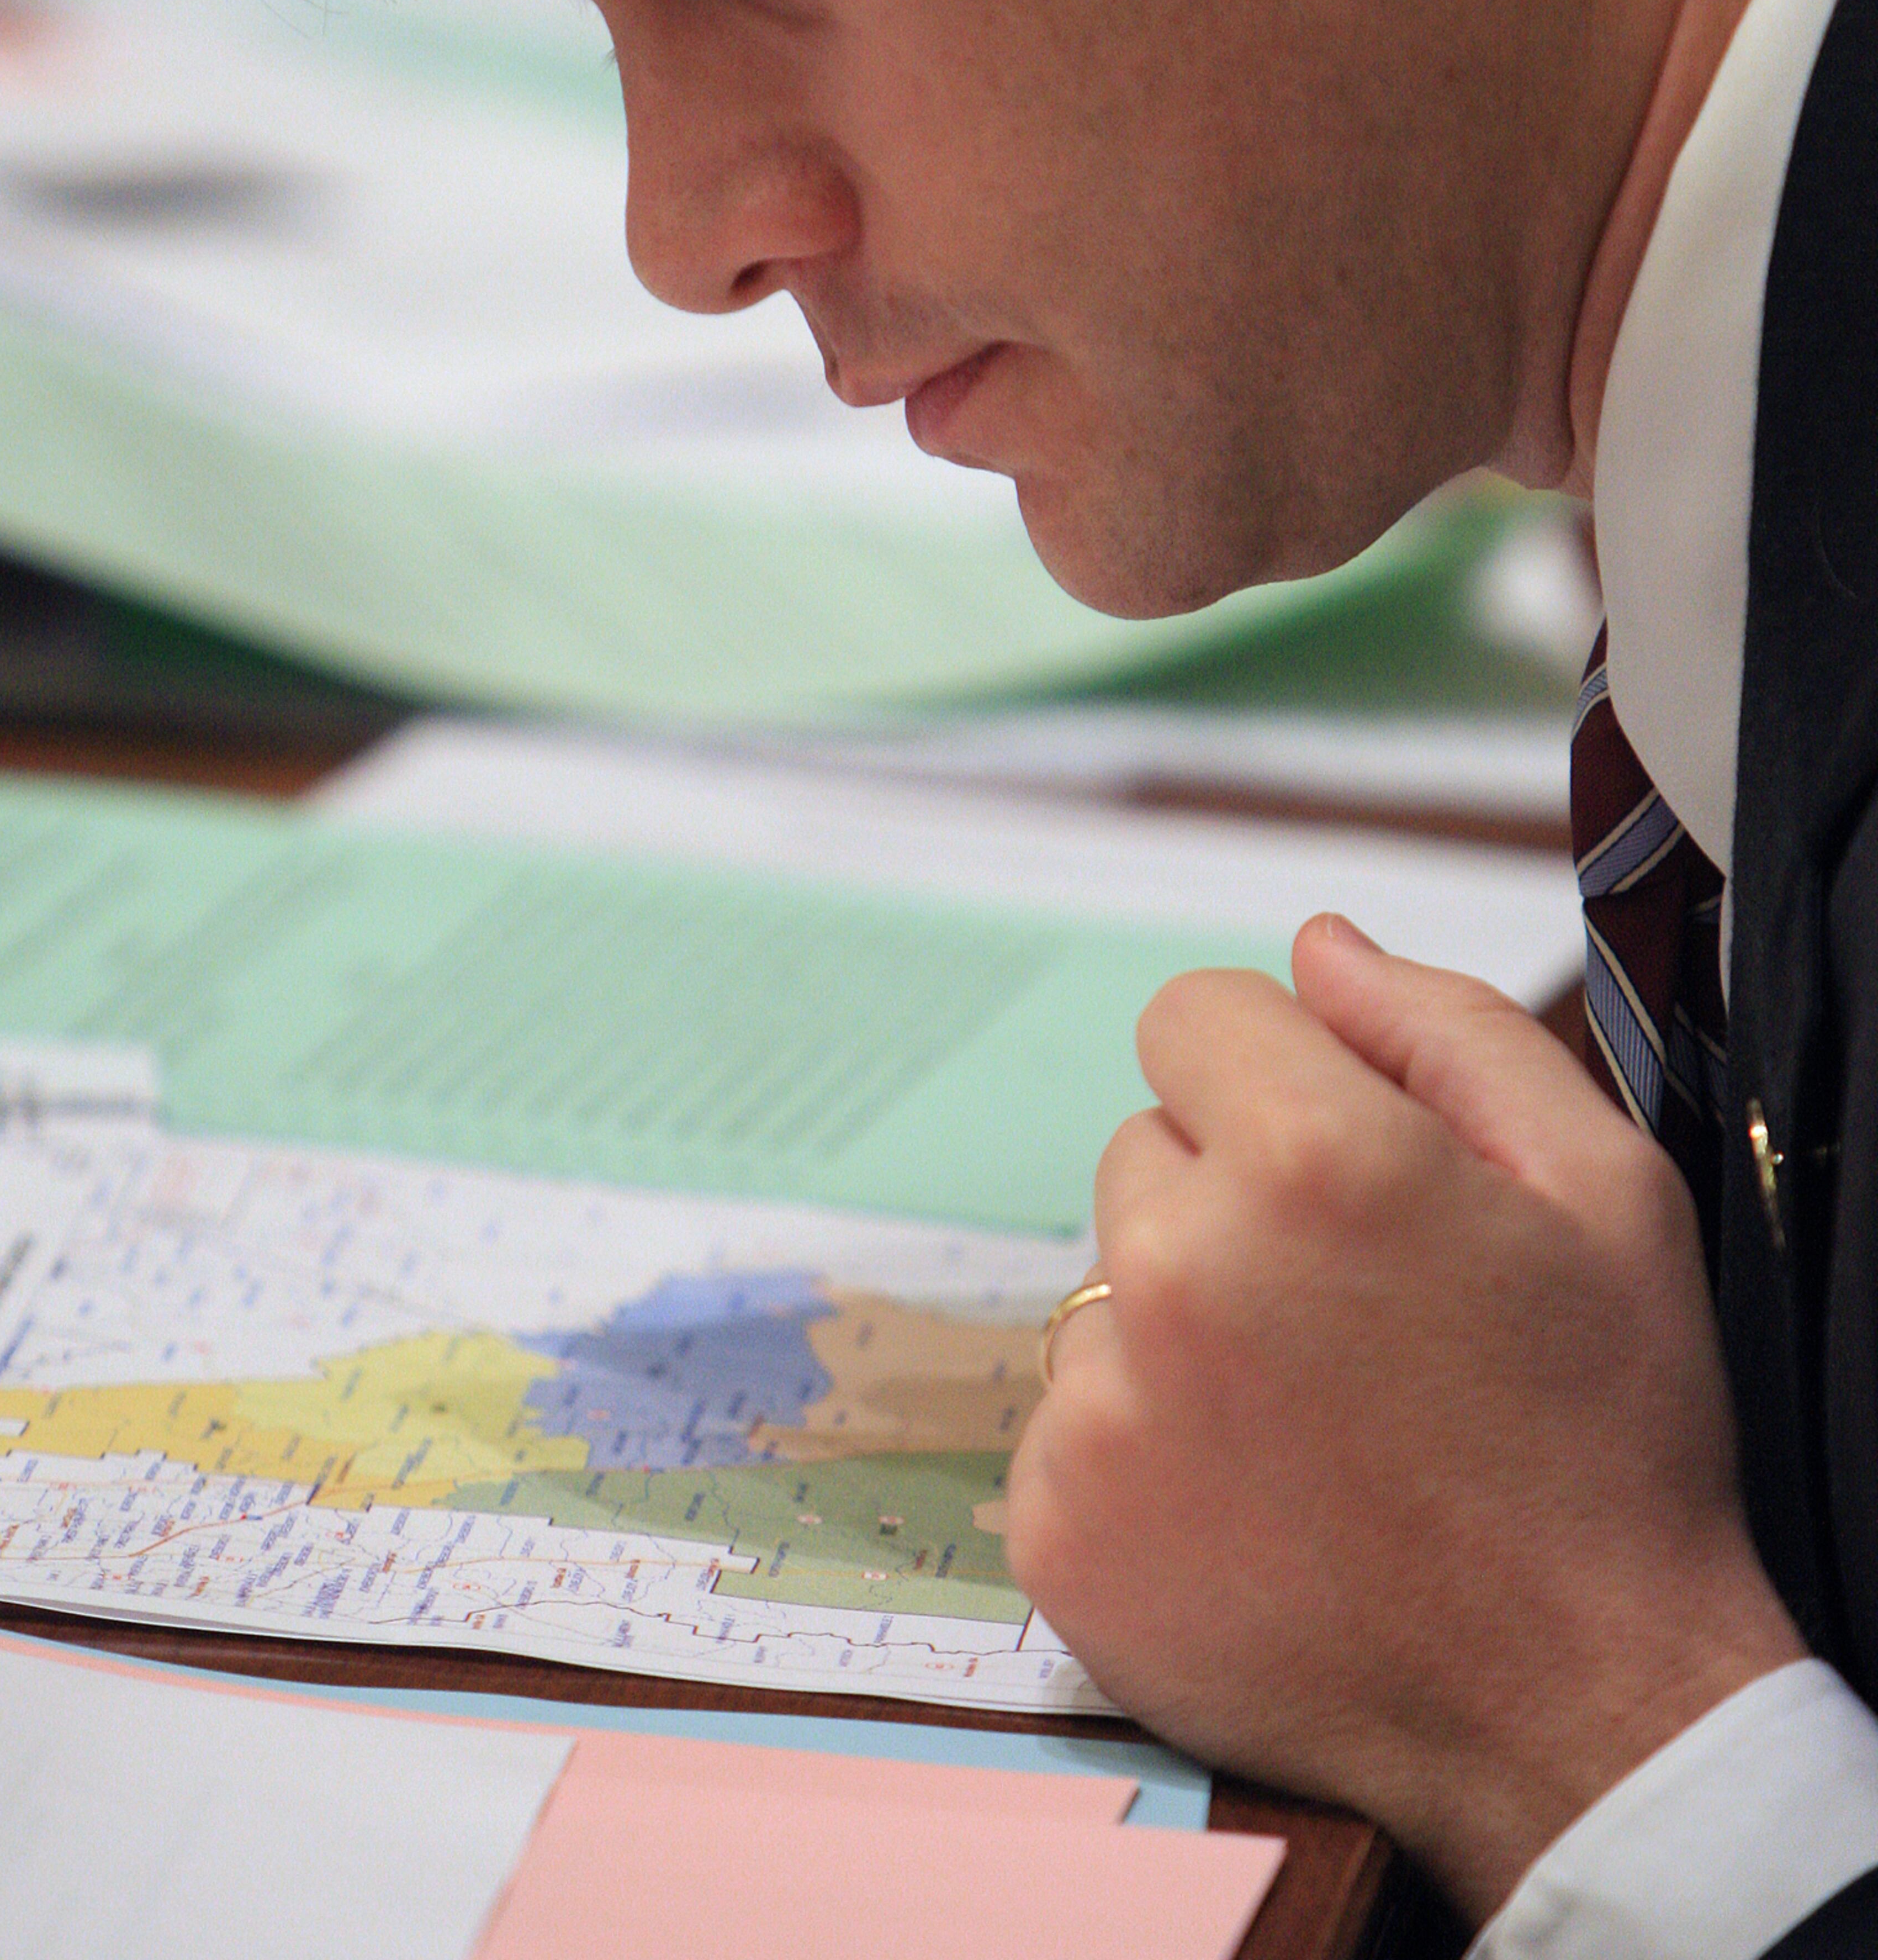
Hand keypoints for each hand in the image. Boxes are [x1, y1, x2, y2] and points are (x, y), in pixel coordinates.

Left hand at [1003, 918, 1804, 1921]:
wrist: (1586, 1715)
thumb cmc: (1604, 1437)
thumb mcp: (1601, 1189)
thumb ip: (1446, 1026)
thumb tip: (1313, 946)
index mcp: (1307, 1156)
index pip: (1193, 1014)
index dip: (1278, 1077)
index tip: (1345, 1166)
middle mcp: (1176, 1268)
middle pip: (1147, 1149)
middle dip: (1233, 1199)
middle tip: (1352, 1319)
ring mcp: (1101, 1410)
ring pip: (1108, 1287)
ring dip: (1185, 1327)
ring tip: (1314, 1426)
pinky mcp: (1057, 1527)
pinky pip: (1071, 1420)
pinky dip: (1147, 1455)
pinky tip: (1259, 1508)